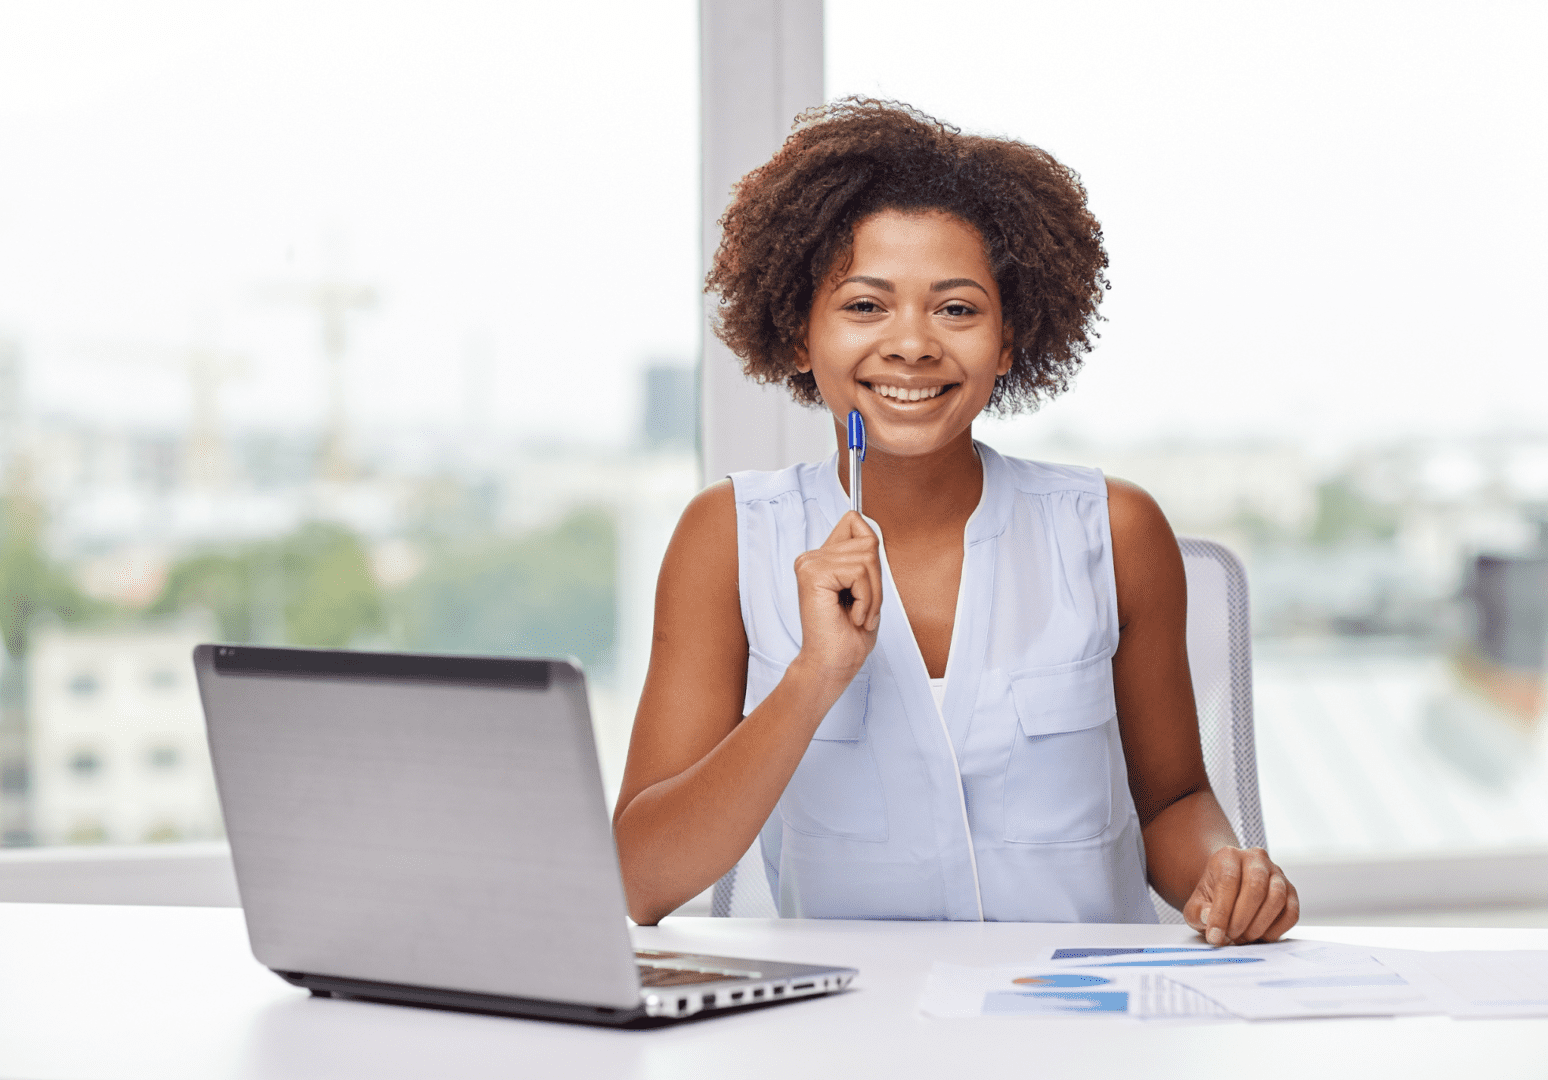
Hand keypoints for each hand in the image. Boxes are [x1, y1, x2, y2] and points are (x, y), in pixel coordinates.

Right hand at [791, 511, 881, 679]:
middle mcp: (811, 558)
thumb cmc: (846, 637)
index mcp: (820, 559)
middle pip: (868, 542)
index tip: (865, 584)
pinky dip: (866, 599)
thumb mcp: (865, 590)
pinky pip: (859, 572)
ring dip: (872, 594)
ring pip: (867, 558)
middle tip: (863, 609)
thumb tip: (870, 534)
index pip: (854, 522)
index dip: (870, 547)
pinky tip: (852, 616)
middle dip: (876, 581)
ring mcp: (810, 564)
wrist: (831, 666)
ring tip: (858, 615)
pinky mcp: (813, 574)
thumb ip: (864, 560)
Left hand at [1183, 846, 1298, 944]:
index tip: (1215, 935)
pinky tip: (1261, 936)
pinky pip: (1291, 912)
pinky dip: (1278, 929)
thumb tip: (1207, 918)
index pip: (1228, 880)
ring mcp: (1277, 873)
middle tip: (1232, 936)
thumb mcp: (1196, 904)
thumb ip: (1197, 912)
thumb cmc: (1211, 898)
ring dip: (1260, 924)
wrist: (1229, 890)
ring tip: (1245, 937)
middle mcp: (1256, 858)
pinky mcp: (1291, 891)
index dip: (1222, 912)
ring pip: (1277, 897)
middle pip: (1255, 887)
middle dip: (1242, 918)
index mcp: (1228, 856)